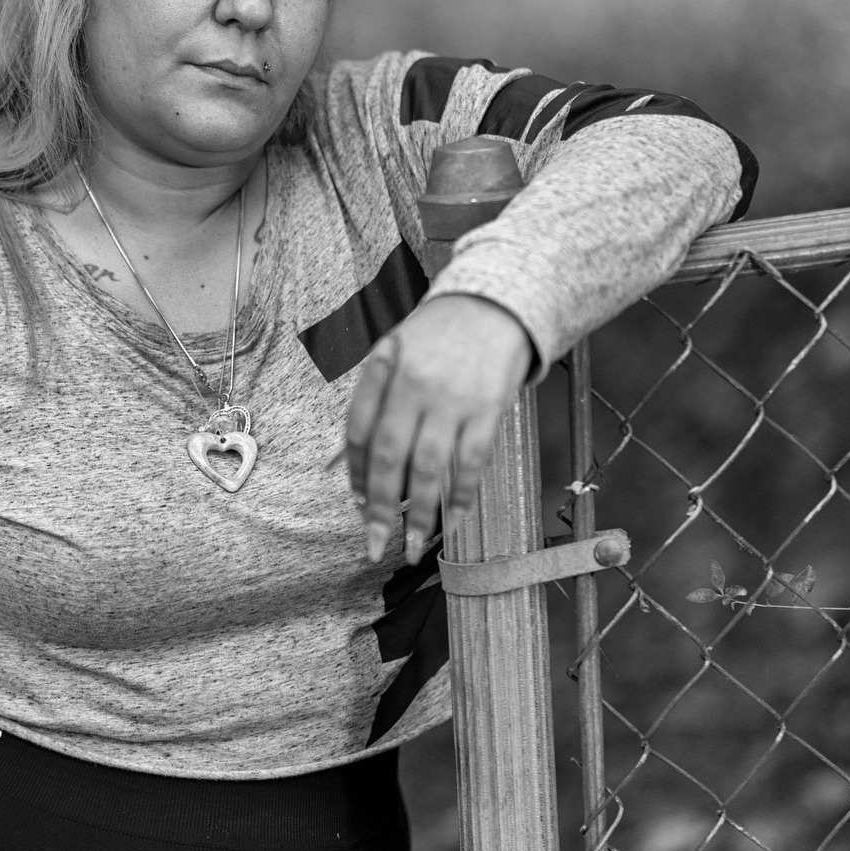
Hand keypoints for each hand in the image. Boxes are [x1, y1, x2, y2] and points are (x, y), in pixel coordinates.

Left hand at [344, 294, 532, 564]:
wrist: (495, 302)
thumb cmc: (437, 333)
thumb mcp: (395, 348)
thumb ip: (374, 397)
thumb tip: (354, 464)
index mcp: (384, 369)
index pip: (360, 431)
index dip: (357, 474)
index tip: (358, 505)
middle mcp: (414, 385)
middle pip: (390, 457)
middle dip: (380, 508)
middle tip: (374, 546)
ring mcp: (453, 398)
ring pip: (430, 467)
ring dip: (421, 515)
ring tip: (414, 548)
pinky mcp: (488, 408)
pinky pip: (471, 462)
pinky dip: (460, 497)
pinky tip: (452, 523)